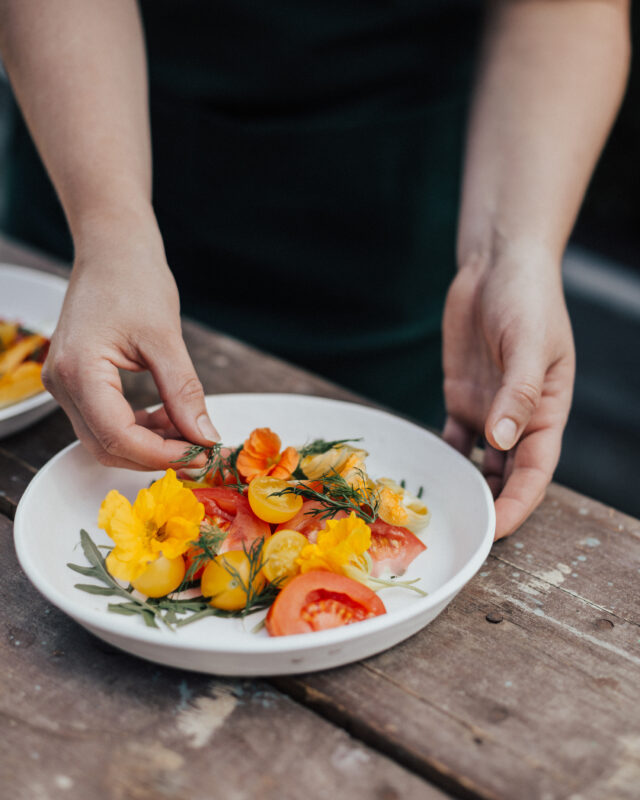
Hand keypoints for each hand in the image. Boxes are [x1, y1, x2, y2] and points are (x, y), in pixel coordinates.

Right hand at [42, 214, 218, 469]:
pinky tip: (170, 419)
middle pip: (107, 447)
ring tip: (190, 433)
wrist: (111, 248)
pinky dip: (140, 428)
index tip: (201, 454)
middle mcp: (62, 383)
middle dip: (156, 456)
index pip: (117, 437)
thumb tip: (205, 436)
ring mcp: (65, 384)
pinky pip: (106, 421)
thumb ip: (184, 392)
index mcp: (78, 370)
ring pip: (105, 439)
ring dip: (150, 444)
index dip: (161, 454)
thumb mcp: (166, 338)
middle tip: (201, 452)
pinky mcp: (77, 382)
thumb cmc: (133, 279)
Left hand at [441, 251, 574, 538]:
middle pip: (508, 474)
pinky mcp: (462, 396)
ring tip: (442, 511)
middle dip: (492, 505)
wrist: (497, 267)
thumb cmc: (527, 299)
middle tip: (464, 533)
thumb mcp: (530, 344)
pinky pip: (453, 436)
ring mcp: (489, 408)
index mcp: (547, 411)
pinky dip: (443, 455)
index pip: (536, 470)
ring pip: (480, 461)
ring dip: (467, 485)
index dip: (519, 503)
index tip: (496, 529)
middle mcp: (519, 418)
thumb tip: (502, 443)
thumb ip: (518, 394)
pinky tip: (427, 473)